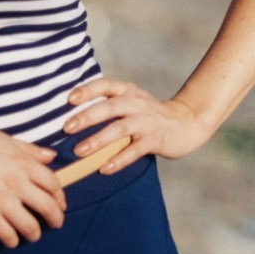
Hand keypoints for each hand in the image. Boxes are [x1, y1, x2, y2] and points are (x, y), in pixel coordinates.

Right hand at [0, 129, 65, 247]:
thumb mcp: (4, 139)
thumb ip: (29, 150)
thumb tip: (50, 156)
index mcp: (24, 164)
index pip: (53, 184)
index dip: (60, 196)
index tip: (60, 202)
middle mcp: (17, 183)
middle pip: (48, 207)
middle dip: (56, 218)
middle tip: (56, 223)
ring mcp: (2, 201)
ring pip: (30, 226)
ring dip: (35, 234)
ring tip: (34, 235)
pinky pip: (7, 235)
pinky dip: (13, 241)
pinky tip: (12, 240)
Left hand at [62, 77, 213, 173]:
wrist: (187, 122)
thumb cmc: (148, 115)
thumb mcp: (131, 102)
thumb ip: (108, 105)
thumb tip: (70, 117)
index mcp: (128, 91)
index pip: (106, 84)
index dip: (88, 90)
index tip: (70, 99)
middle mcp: (137, 103)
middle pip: (110, 106)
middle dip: (87, 116)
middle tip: (67, 128)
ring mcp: (147, 121)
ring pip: (121, 128)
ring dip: (99, 139)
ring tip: (80, 151)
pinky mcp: (156, 139)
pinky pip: (135, 149)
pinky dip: (119, 159)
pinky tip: (104, 168)